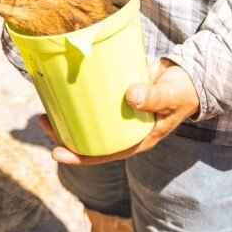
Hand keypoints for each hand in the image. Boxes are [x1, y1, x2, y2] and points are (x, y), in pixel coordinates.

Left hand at [46, 59, 200, 166]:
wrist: (189, 74)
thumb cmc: (182, 91)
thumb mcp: (171, 96)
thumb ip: (154, 97)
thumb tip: (131, 96)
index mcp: (137, 139)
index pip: (106, 154)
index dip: (81, 157)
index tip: (56, 153)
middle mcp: (124, 130)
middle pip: (91, 138)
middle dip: (65, 134)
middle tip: (42, 121)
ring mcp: (120, 114)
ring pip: (90, 120)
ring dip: (68, 116)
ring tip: (45, 108)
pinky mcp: (117, 96)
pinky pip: (96, 101)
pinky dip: (81, 98)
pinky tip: (63, 88)